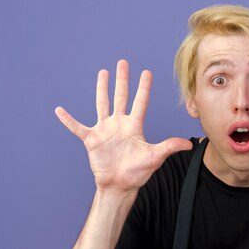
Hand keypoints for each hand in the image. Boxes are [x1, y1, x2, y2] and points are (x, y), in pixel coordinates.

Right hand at [55, 59, 192, 192]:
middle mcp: (119, 124)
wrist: (120, 185)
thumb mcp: (155, 157)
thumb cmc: (138, 172)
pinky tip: (59, 110)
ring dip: (102, 89)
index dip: (143, 88)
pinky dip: (68, 120)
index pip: (140, 102)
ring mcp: (105, 130)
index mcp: (134, 126)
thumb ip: (169, 147)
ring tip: (103, 73)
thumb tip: (189, 144)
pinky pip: (77, 127)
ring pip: (102, 104)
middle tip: (123, 63)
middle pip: (121, 97)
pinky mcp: (92, 140)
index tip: (146, 72)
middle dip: (122, 80)